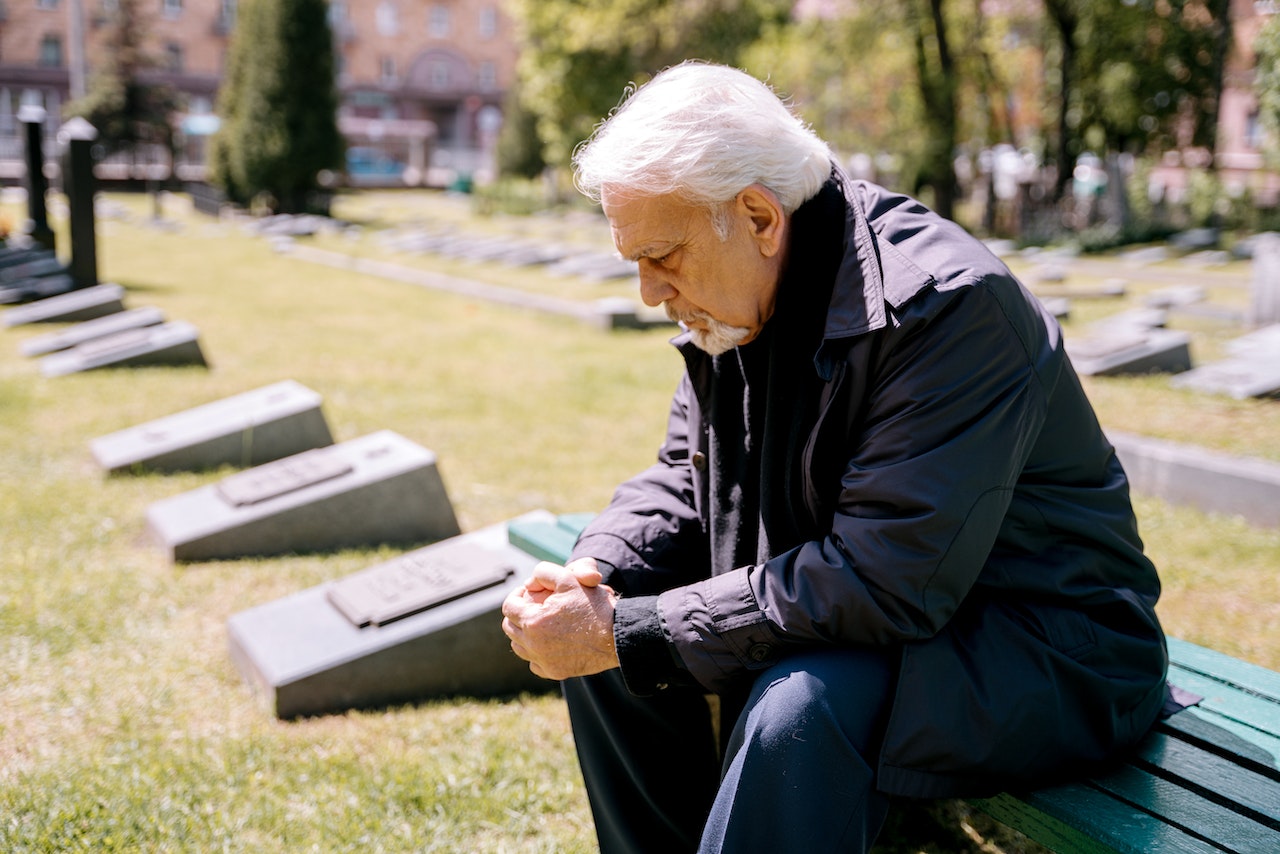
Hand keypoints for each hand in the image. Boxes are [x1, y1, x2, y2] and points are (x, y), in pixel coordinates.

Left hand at [501, 558, 619, 680]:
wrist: (617, 636)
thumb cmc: (594, 606)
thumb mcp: (569, 578)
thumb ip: (544, 573)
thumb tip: (529, 583)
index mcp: (532, 620)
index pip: (509, 607)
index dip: (516, 595)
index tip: (528, 592)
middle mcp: (533, 644)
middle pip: (510, 628)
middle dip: (518, 614)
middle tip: (533, 606)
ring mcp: (543, 661)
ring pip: (519, 647)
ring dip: (524, 634)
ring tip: (540, 623)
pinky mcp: (554, 672)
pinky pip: (534, 663)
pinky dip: (536, 653)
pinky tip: (548, 643)